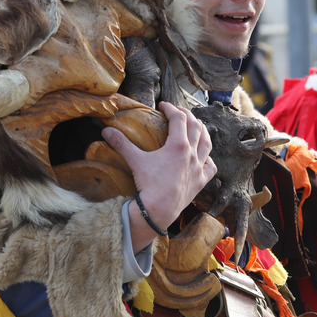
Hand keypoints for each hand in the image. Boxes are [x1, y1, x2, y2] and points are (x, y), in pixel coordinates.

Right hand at [102, 102, 216, 250]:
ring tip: (197, 127)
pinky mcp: (201, 181)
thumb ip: (122, 144)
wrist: (159, 211)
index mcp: (178, 145)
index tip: (163, 106)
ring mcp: (198, 168)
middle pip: (196, 127)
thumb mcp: (135, 161)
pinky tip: (204, 157)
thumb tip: (106, 131)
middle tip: (178, 113)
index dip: (171, 108)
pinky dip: (208, 158)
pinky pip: (210, 166)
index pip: (179, 118)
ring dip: (202, 132)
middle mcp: (192, 154)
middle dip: (188, 116)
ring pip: (207, 143)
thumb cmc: (148, 185)